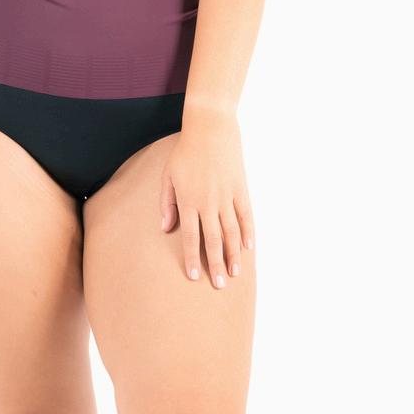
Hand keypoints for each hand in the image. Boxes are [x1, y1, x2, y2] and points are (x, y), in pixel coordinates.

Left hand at [160, 110, 254, 285]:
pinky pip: (245, 215)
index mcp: (188, 201)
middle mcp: (208, 202)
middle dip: (215, 264)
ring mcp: (226, 196)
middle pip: (213, 240)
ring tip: (235, 273)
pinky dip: (247, 232)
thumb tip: (166, 228)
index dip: (192, 258)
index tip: (195, 276)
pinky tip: (248, 248)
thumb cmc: (185, 152)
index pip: (190, 237)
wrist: (210, 128)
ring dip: (233, 255)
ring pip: (231, 232)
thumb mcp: (168, 176)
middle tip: (219, 285)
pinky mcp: (240, 189)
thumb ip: (167, 203)